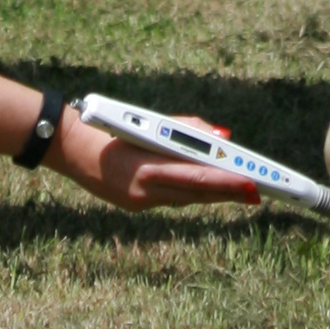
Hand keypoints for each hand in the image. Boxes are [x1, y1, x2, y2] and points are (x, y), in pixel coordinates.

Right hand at [54, 105, 260, 212]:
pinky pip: (172, 200)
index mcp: (150, 168)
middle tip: (257, 191)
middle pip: (197, 193)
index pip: (198, 177)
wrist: (72, 148)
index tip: (252, 183)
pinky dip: (192, 194)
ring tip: (241, 191)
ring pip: (187, 199)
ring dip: (214, 195)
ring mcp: (141, 201)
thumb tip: (221, 138)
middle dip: (228, 193)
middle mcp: (147, 190)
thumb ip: (186, 130)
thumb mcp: (149, 123)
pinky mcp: (136, 205)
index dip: (226, 183)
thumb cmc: (113, 127)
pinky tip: (209, 190)